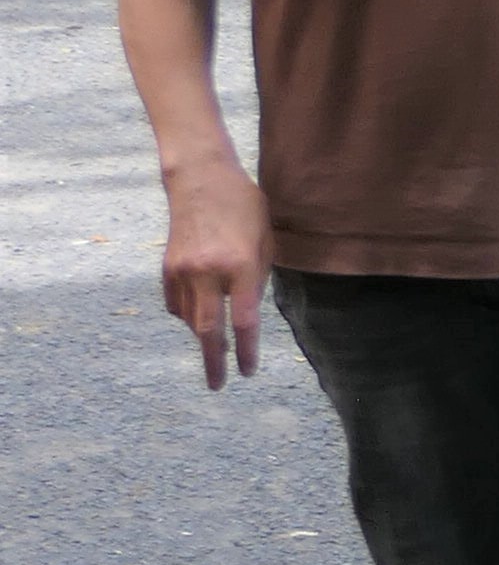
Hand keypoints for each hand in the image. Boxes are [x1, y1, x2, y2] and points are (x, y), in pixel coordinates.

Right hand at [160, 154, 269, 387]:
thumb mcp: (266, 240)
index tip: (248, 371)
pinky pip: (177, 305)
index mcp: (240, 266)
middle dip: (214, 361)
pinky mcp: (167, 268)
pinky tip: (200, 315)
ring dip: (204, 336)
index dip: (247, 350)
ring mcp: (182, 271)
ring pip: (191, 319)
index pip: (244, 321)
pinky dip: (189, 315)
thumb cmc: (245, 208)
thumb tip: (245, 315)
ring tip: (217, 346)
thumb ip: (258, 280)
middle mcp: (207, 272)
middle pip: (208, 330)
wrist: (201, 180)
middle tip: (218, 384)